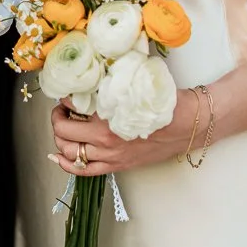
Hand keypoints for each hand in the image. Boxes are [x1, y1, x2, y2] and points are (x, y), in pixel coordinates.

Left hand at [48, 87, 201, 175]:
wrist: (188, 125)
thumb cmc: (165, 103)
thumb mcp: (136, 84)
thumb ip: (112, 82)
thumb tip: (92, 75)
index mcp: (109, 116)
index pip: (71, 105)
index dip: (65, 97)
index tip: (68, 93)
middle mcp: (105, 139)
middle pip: (64, 131)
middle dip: (58, 117)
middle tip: (62, 109)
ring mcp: (110, 155)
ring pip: (69, 152)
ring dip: (60, 138)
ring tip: (64, 126)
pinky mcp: (117, 166)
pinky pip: (83, 171)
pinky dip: (66, 164)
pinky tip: (58, 156)